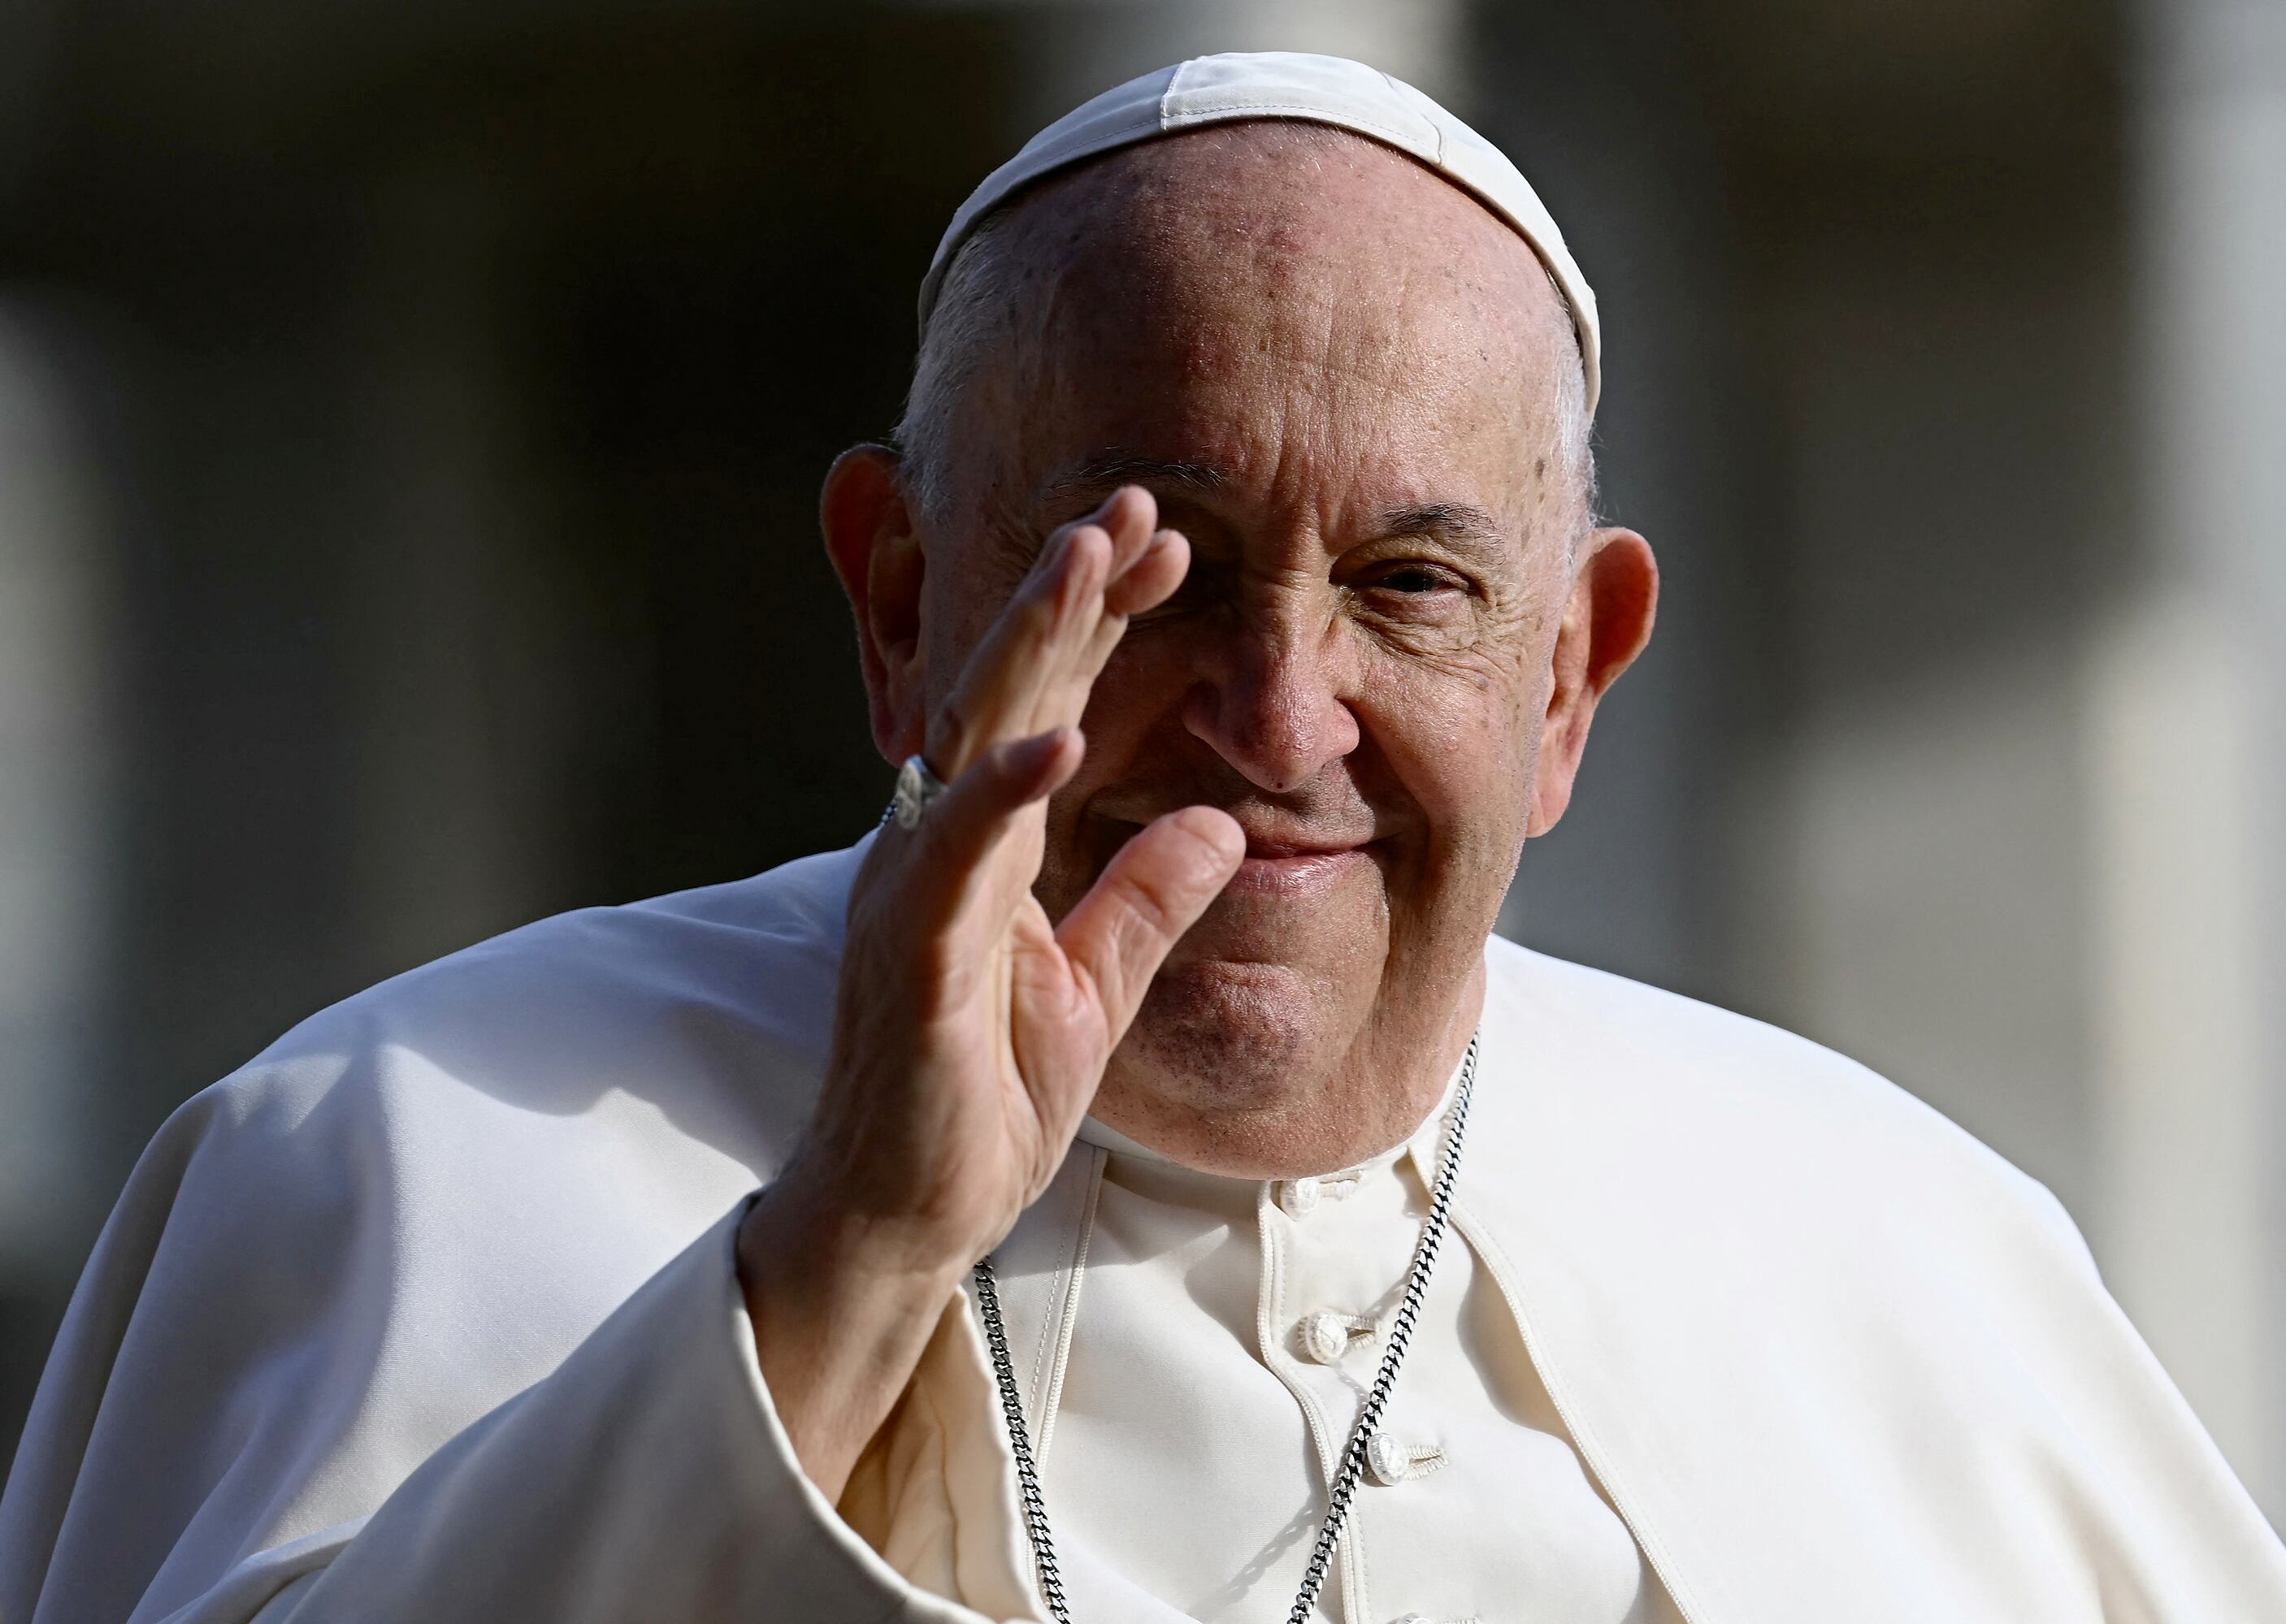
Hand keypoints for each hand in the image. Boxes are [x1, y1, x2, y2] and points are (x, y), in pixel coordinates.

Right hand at [739, 485, 1243, 1491]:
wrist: (911, 1215)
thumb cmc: (984, 1099)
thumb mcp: (1098, 988)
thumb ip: (1150, 899)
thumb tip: (1218, 822)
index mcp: (987, 844)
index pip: (1050, 703)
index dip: (1104, 624)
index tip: (1176, 549)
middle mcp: (941, 843)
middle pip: (1008, 688)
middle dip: (1070, 590)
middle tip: (1135, 502)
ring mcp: (919, 889)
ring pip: (972, 736)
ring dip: (1034, 643)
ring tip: (1092, 559)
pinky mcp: (913, 953)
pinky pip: (958, 858)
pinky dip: (1004, 791)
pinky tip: (1057, 737)